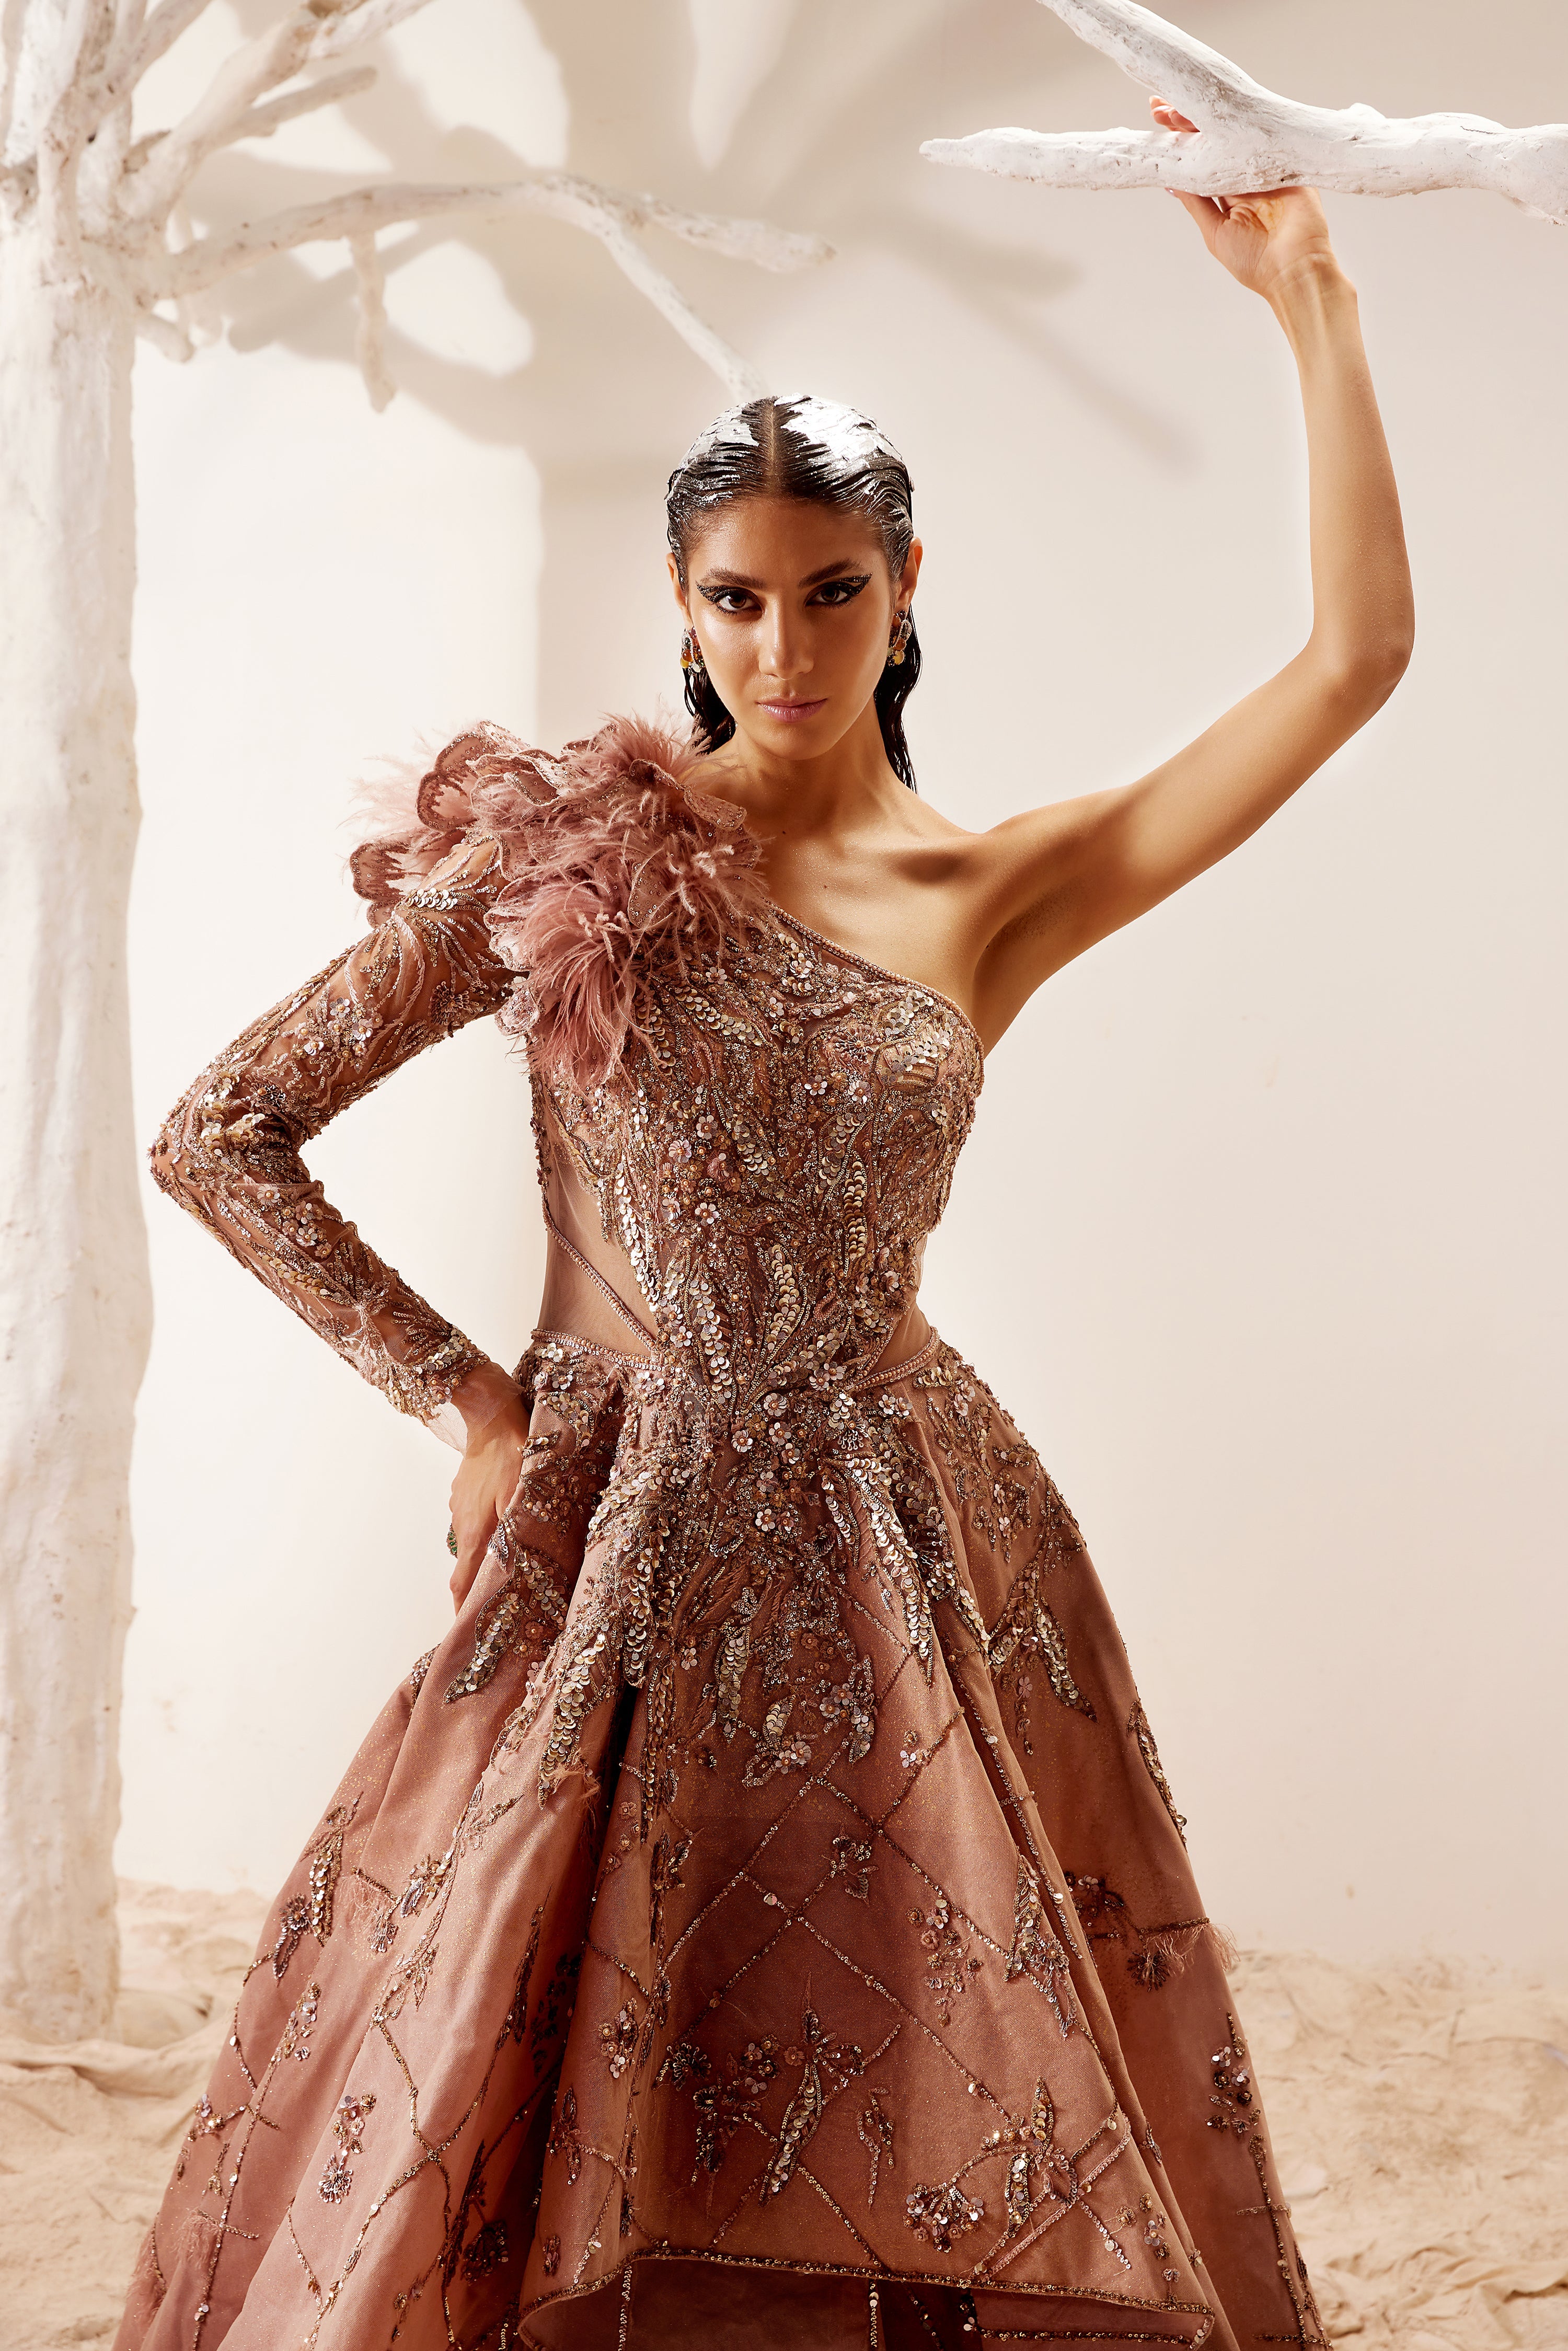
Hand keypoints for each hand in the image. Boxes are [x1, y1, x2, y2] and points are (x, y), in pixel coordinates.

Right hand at [447, 1388, 530, 1611]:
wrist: (491, 1413)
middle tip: (492, 1608)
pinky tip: (502, 1523)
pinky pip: (473, 1519)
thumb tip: (514, 1566)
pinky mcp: (464, 1492)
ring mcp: (460, 1508)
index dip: (462, 1614)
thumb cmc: (514, 1452)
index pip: (462, 1586)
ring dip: (483, 1557)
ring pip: (471, 1542)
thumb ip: (517, 1531)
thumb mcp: (522, 1495)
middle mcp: (463, 1525)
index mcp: (476, 1533)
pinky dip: (485, 1530)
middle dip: (475, 1591)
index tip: (462, 1637)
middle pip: (465, 1569)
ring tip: (503, 1566)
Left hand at [1151, 98, 1339, 303]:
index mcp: (1230, 192)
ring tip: (1177, 109)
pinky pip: (1263, 136)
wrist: (1294, 271)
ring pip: (1234, 133)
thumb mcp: (1215, 231)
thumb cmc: (1255, 262)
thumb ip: (1196, 202)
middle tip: (1159, 109)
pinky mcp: (1287, 160)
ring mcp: (1266, 165)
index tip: (1157, 120)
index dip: (1180, 142)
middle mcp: (1247, 174)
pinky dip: (1244, 123)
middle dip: (1187, 123)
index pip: (1201, 159)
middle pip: (1215, 140)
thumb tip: (1170, 179)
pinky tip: (1222, 112)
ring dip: (1209, 120)